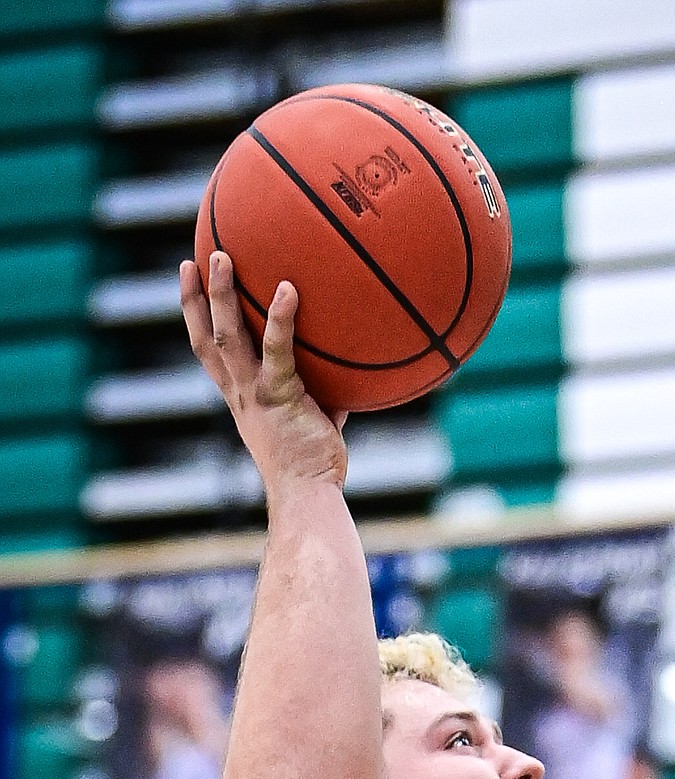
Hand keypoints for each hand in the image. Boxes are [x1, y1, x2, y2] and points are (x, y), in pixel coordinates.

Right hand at [180, 253, 347, 497]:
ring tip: (221, 255)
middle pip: (208, 337)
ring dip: (221, 294)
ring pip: (227, 336)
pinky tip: (289, 289)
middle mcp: (239, 393)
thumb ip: (325, 390)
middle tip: (198, 256)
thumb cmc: (315, 463)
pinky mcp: (279, 397)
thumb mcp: (316, 419)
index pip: (208, 352)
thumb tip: (354, 367)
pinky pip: (277, 351)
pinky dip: (281, 319)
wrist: (307, 495)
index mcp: (240, 398)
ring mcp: (255, 394)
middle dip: (198, 296)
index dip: (195, 316)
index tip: (190, 281)